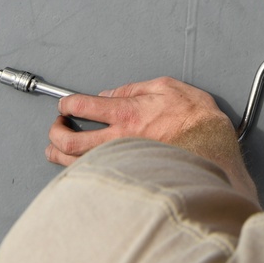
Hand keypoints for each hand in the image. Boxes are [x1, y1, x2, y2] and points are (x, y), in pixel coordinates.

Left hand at [46, 77, 257, 201]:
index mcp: (126, 112)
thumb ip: (135, 88)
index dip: (68, 104)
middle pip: (70, 140)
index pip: (84, 106)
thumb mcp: (166, 86)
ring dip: (59, 155)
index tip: (64, 104)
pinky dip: (78, 170)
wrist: (209, 148)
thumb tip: (112, 93)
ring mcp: (120, 161)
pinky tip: (76, 166)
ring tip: (54, 149)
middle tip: (55, 126)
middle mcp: (118, 138)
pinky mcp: (126, 175)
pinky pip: (93, 175)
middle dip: (55, 132)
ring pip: (76, 163)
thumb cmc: (193, 118)